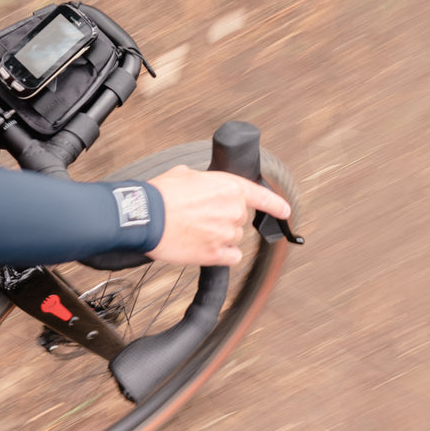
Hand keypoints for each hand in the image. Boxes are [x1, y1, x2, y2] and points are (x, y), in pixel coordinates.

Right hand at [147, 166, 291, 266]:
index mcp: (229, 187)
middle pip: (239, 219)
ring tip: (194, 232)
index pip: (262, 196)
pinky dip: (222, 254)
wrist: (144, 218)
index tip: (285, 211)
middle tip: (199, 217)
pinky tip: (206, 249)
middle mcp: (233, 211)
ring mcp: (225, 234)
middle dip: (223, 219)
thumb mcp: (185, 174)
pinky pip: (231, 257)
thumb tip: (202, 184)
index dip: (276, 205)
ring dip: (219, 237)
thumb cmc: (160, 195)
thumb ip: (204, 180)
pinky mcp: (214, 255)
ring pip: (233, 238)